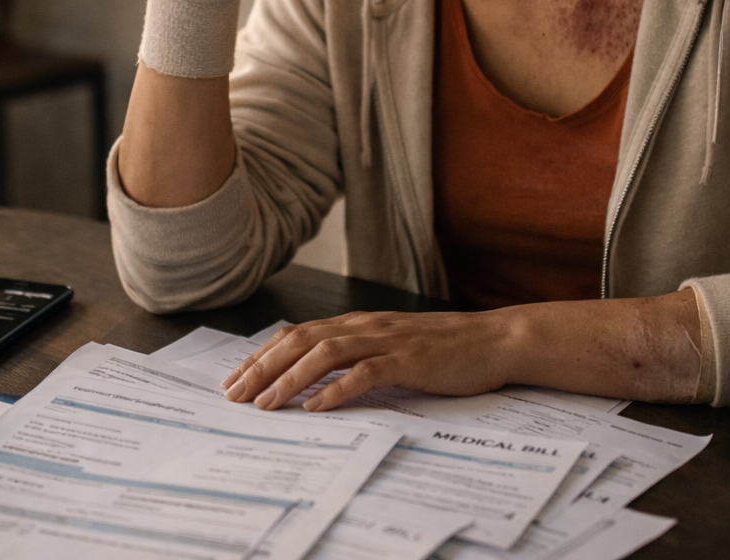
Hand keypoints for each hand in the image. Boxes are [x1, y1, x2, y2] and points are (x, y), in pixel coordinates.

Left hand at [220, 310, 519, 411]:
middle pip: (301, 340)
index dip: (263, 354)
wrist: (495, 340)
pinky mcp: (408, 361)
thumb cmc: (445, 348)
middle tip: (234, 394)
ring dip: (289, 379)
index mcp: (359, 323)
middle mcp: (366, 326)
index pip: (298, 333)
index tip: (236, 378)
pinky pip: (365, 373)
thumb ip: (358, 353)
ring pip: (325, 354)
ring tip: (265, 403)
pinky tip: (316, 406)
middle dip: (263, 367)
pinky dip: (336, 389)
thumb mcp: (393, 345)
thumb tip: (316, 375)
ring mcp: (387, 341)